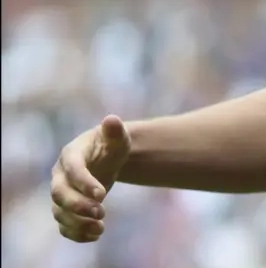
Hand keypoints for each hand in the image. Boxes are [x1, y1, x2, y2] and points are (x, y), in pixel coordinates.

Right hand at [50, 115, 131, 242]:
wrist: (106, 159)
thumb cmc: (111, 145)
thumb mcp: (117, 138)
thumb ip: (115, 131)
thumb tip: (112, 120)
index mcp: (71, 155)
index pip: (72, 170)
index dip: (84, 183)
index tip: (102, 195)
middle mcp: (61, 175)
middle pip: (59, 194)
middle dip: (78, 206)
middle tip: (101, 212)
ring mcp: (62, 193)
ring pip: (59, 212)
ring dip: (77, 223)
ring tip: (100, 228)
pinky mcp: (66, 208)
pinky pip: (64, 224)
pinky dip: (76, 233)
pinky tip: (96, 235)